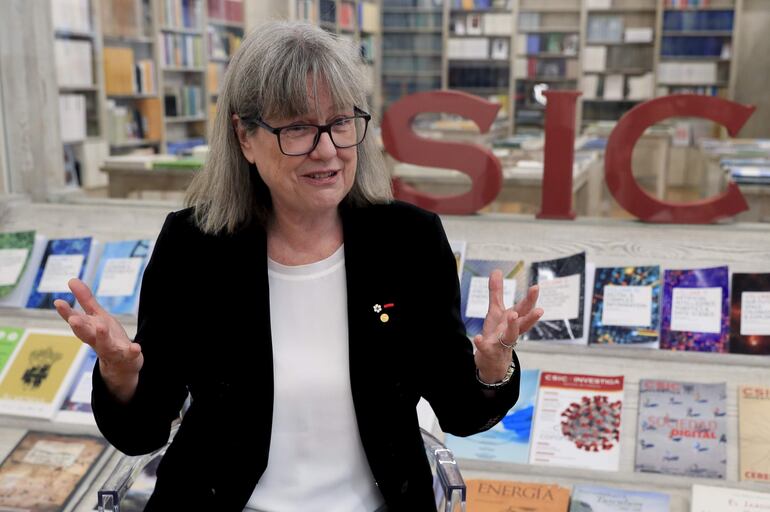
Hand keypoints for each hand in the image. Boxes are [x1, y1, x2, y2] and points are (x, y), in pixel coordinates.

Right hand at [54, 278, 141, 401]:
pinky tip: (136, 347)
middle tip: (73, 320)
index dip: (67, 313)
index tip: (58, 302)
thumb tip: (71, 279)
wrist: (122, 365)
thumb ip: (86, 300)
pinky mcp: (127, 356)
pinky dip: (132, 351)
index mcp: (90, 330)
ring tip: (101, 326)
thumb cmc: (107, 337)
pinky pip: (129, 355)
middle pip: (86, 335)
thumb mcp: (97, 317)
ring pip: (105, 345)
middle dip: (80, 327)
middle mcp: (97, 341)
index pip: (76, 321)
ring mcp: (112, 350)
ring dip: (102, 336)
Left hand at [473, 270, 542, 382]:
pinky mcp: (489, 352)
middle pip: (523, 323)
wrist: (492, 362)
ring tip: (512, 315)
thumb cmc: (497, 334)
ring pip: (510, 336)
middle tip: (540, 309)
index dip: (530, 299)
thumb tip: (497, 270)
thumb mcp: (496, 312)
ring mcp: (501, 343)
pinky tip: (477, 337)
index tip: (536, 287)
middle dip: (531, 316)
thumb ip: (496, 292)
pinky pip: (486, 348)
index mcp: (513, 321)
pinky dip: (482, 343)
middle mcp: (511, 332)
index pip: (524, 309)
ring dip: (512, 326)